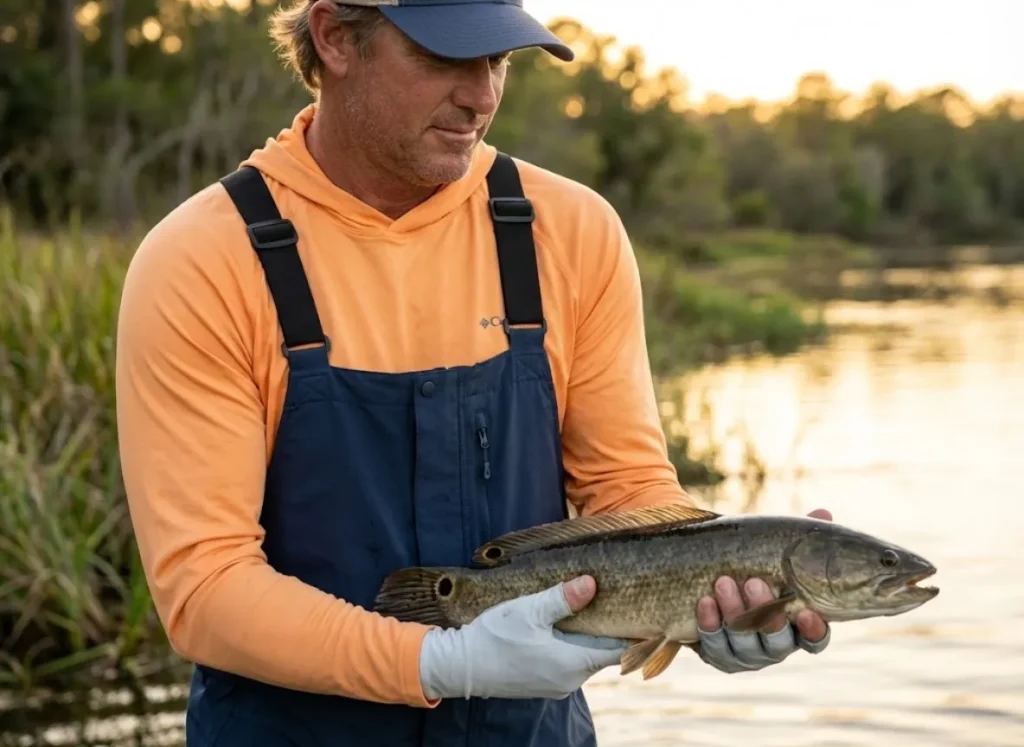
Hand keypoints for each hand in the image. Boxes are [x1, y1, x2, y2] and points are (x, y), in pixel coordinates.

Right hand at [418, 575, 625, 699]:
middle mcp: (569, 680)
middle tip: (611, 599)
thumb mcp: (530, 610)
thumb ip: (563, 598)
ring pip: (583, 656)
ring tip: (587, 607)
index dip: (631, 630)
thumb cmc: (495, 637)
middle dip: (606, 627)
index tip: (637, 609)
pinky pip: (567, 663)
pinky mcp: (542, 683)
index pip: (618, 650)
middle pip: (601, 652)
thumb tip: (592, 583)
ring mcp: (555, 684)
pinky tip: (561, 626)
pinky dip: (570, 645)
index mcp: (573, 664)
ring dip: (586, 635)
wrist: (461, 666)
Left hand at [694, 508, 832, 672]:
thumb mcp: (776, 550)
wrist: (704, 580)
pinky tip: (704, 601)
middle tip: (755, 582)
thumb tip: (823, 513)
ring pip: (743, 642)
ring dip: (734, 611)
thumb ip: (801, 538)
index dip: (814, 629)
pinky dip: (709, 622)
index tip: (807, 612)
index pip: (815, 638)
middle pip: (777, 640)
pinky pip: (713, 644)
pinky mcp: (716, 653)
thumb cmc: (753, 565)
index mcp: (797, 624)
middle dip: (766, 612)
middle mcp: (775, 644)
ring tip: (723, 581)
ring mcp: (745, 652)